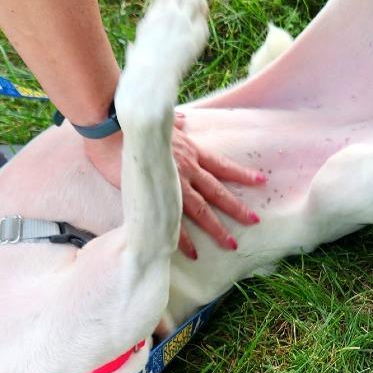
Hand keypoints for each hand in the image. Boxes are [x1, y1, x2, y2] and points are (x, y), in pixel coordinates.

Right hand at [84, 114, 265, 258]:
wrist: (111, 131)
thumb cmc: (134, 125)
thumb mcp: (162, 122)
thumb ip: (175, 123)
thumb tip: (181, 119)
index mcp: (190, 151)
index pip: (222, 165)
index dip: (242, 174)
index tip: (261, 181)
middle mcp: (187, 169)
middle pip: (217, 191)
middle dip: (237, 207)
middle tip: (254, 221)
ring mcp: (173, 184)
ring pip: (201, 210)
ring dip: (217, 228)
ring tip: (231, 244)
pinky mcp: (157, 197)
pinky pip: (173, 222)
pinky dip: (183, 239)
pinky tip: (194, 253)